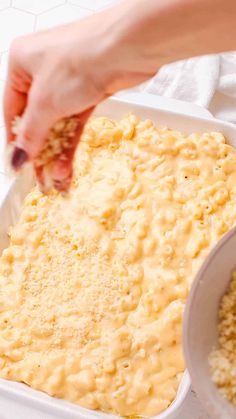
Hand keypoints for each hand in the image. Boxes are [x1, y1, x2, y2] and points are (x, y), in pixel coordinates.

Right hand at [4, 14, 115, 190]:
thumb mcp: (45, 103)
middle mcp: (42, 72)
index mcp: (21, 64)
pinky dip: (71, 143)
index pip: (12, 110)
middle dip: (40, 151)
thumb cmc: (79, 62)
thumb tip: (18, 158)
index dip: (15, 141)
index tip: (19, 165)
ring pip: (58, 124)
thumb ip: (31, 134)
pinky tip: (68, 165)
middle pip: (37, 120)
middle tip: (41, 178)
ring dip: (57, 152)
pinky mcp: (89, 91)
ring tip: (58, 178)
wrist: (126, 48)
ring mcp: (68, 81)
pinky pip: (75, 122)